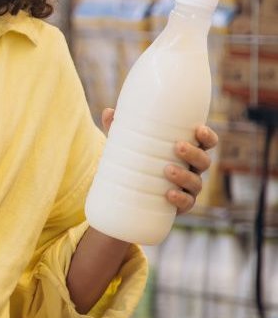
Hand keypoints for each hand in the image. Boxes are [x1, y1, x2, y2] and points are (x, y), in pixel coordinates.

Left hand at [101, 108, 219, 213]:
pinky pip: (185, 203)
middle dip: (194, 153)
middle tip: (178, 146)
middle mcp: (192, 170)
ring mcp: (187, 189)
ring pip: (196, 182)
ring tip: (168, 169)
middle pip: (204, 161)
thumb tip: (109, 112)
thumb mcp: (127, 145)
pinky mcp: (179, 206)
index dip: (208, 136)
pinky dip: (179, 199)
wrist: (127, 196)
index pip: (206, 143)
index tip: (199, 129)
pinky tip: (169, 194)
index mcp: (186, 153)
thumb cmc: (135, 162)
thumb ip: (118, 129)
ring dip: (184, 176)